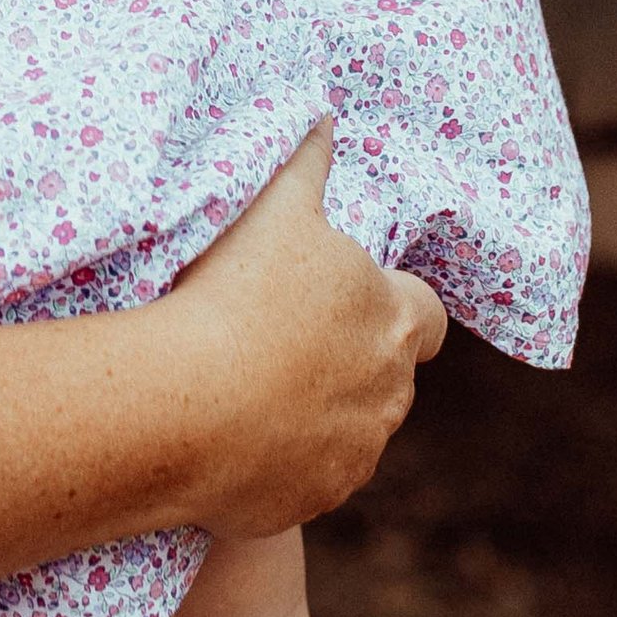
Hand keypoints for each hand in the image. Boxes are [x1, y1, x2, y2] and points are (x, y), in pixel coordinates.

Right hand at [163, 127, 446, 538]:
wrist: (188, 408)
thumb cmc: (237, 293)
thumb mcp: (274, 209)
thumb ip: (308, 164)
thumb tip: (326, 117)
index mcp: (393, 320)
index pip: (428, 314)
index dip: (396, 303)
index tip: (353, 297)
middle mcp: (390, 393)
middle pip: (390, 374)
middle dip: (353, 358)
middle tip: (286, 336)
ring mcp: (355, 453)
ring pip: (353, 429)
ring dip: (320, 410)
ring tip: (251, 384)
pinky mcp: (314, 498)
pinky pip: (307, 475)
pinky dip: (283, 457)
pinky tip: (232, 431)